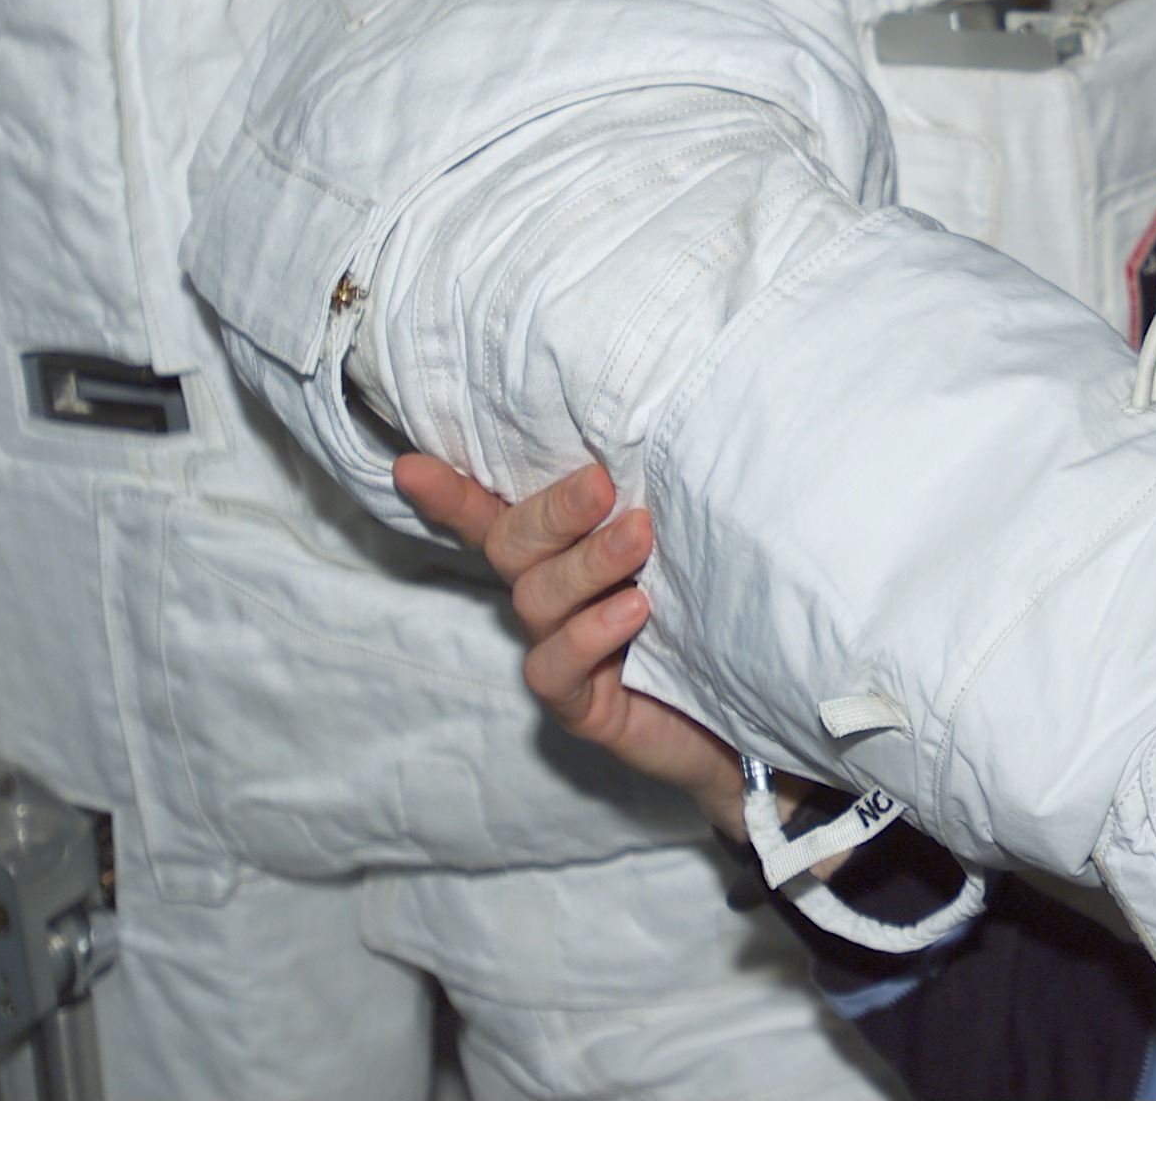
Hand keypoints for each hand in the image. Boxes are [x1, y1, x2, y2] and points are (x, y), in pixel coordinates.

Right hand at [393, 452, 750, 838]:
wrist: (744, 714)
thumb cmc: (707, 614)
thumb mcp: (681, 548)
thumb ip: (649, 505)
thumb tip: (656, 440)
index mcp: (561, 555)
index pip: (493, 517)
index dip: (451, 495)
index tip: (410, 467)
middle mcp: (549, 599)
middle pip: (514, 545)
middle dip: (554, 511)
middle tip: (601, 483)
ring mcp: (560, 653)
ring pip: (538, 598)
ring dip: (588, 562)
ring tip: (640, 537)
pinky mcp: (581, 704)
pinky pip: (556, 667)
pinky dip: (590, 633)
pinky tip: (634, 610)